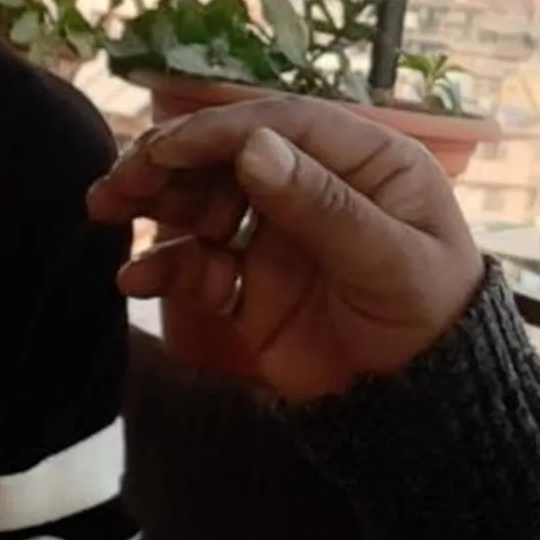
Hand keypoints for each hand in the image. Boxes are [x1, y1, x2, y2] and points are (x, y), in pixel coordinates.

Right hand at [100, 96, 485, 402]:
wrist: (423, 413)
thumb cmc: (430, 321)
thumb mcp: (388, 261)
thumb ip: (322, 206)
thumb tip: (253, 148)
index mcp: (367, 161)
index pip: (284, 126)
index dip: (221, 130)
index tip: (166, 146)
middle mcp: (317, 188)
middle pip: (233, 158)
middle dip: (172, 161)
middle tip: (120, 178)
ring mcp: (281, 239)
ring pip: (206, 204)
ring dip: (156, 203)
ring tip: (108, 210)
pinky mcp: (254, 290)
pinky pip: (200, 267)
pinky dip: (165, 267)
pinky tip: (133, 278)